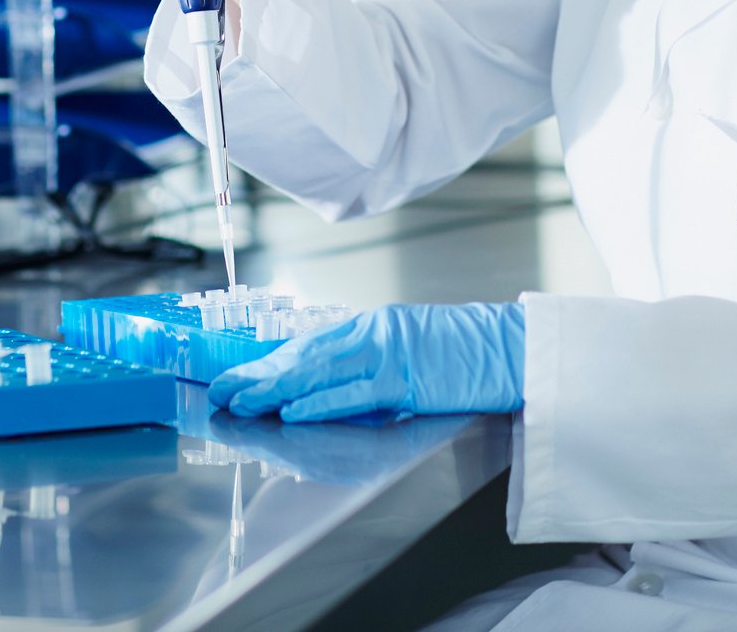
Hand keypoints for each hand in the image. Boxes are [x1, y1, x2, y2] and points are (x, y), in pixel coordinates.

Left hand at [207, 303, 525, 421]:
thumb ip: (373, 366)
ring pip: (320, 371)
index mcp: (375, 327)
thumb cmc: (471, 354)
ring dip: (275, 389)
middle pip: (304, 354)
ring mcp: (391, 353)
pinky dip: (320, 402)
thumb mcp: (413, 350)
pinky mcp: (409, 377)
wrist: (516, 348)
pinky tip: (291, 410)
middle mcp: (375, 333)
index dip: (270, 361)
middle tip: (221, 391)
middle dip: (259, 374)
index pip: (310, 345)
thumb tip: (334, 389)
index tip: (238, 376)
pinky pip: (355, 392)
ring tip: (240, 402)